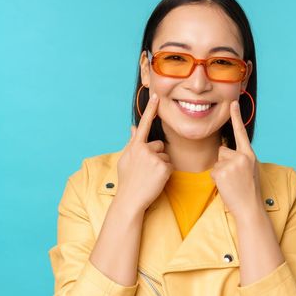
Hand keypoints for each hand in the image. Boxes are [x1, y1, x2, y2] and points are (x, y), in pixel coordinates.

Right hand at [115, 92, 172, 212]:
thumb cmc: (127, 180)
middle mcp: (144, 149)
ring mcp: (154, 158)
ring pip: (165, 155)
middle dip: (156, 155)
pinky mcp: (163, 167)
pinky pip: (169, 165)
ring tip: (149, 176)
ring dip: (161, 165)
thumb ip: (132, 143)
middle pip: (159, 145)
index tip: (155, 95)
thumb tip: (134, 128)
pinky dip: (165, 173)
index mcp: (134, 146)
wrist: (130, 199)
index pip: (144, 124)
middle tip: (145, 170)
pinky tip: (156, 180)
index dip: (150, 109)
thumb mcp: (125, 159)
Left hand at [210, 100, 261, 215]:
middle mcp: (243, 156)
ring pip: (217, 161)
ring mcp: (233, 164)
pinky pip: (213, 171)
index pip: (241, 133)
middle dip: (224, 163)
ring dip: (221, 172)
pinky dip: (217, 180)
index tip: (232, 102)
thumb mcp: (249, 169)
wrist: (249, 207)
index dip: (236, 116)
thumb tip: (224, 150)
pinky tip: (227, 186)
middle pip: (222, 151)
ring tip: (232, 183)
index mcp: (250, 155)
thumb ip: (239, 158)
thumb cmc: (248, 190)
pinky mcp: (223, 172)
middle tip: (235, 178)